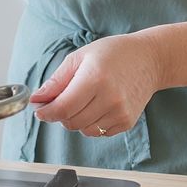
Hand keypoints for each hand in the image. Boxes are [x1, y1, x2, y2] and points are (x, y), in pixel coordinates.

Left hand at [30, 33, 160, 136]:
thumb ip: (56, 80)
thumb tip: (37, 99)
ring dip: (75, 120)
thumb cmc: (113, 54)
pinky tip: (97, 105)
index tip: (39, 110)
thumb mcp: (80, 57)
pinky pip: (98, 132)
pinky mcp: (127, 122)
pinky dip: (91, 123)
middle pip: (71, 122)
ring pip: (84, 130)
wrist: (149, 60)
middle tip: (61, 100)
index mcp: (95, 78)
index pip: (63, 108)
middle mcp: (110, 98)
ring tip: (83, 100)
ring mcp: (120, 113)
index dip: (47, 112)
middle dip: (59, 114)